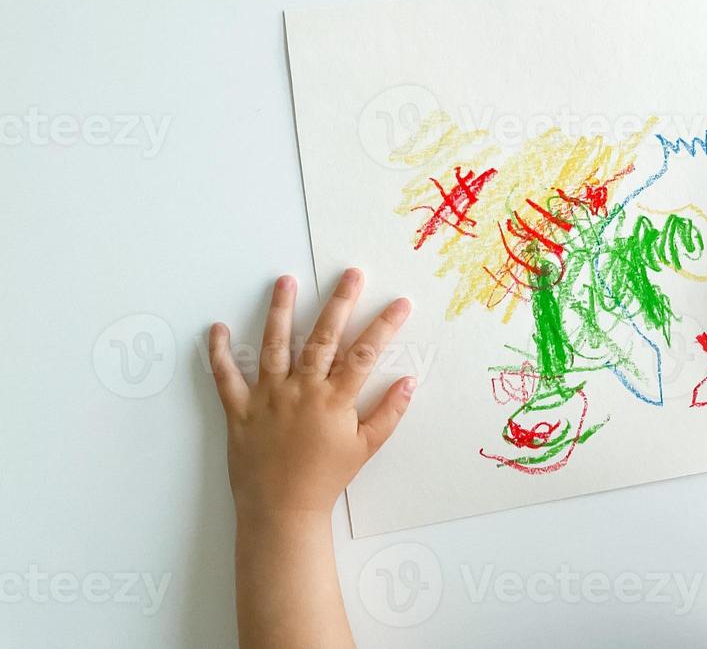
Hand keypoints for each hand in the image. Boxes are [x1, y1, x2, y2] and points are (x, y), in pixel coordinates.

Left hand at [207, 268, 414, 518]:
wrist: (282, 512)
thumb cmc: (326, 480)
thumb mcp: (366, 449)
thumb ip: (389, 413)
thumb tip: (409, 381)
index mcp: (334, 400)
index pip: (365, 354)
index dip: (385, 326)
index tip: (400, 303)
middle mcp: (302, 391)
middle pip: (323, 337)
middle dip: (339, 302)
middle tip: (351, 273)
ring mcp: (268, 398)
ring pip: (274, 346)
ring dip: (280, 311)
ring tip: (285, 281)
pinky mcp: (239, 411)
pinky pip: (225, 378)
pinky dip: (219, 354)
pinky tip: (217, 329)